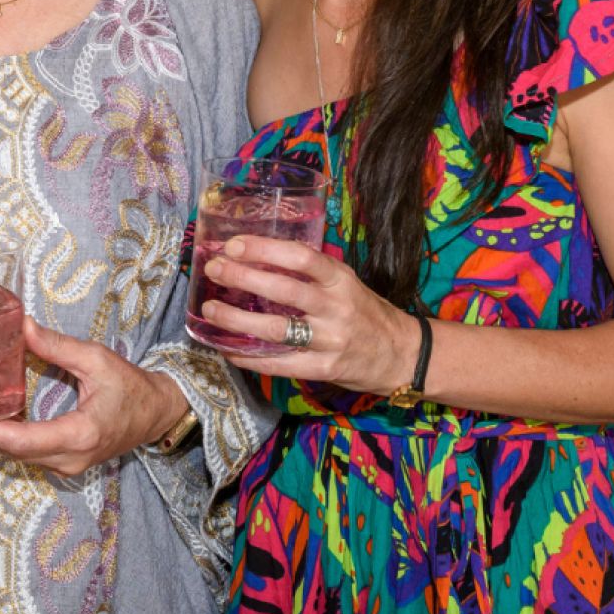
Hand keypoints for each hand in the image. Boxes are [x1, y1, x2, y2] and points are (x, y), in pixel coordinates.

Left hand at [0, 318, 186, 476]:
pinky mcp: (66, 463)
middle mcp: (71, 459)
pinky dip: (7, 439)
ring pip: (20, 456)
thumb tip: (20, 326)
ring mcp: (69, 466)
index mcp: (80, 434)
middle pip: (15, 451)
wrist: (157, 412)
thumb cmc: (131, 385)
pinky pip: (30, 454)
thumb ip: (56, 346)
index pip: (24, 440)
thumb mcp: (96, 358)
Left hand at [198, 235, 416, 392]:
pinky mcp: (325, 369)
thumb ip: (309, 273)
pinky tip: (227, 350)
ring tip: (210, 310)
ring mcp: (330, 340)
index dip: (266, 248)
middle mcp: (336, 308)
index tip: (234, 244)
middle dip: (244, 277)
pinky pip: (281, 364)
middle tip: (214, 268)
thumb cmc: (364, 312)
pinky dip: (251, 358)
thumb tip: (257, 257)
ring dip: (238, 320)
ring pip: (278, 330)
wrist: (403, 354)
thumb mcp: (345, 283)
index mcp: (340, 280)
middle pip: (285, 291)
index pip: (301, 257)